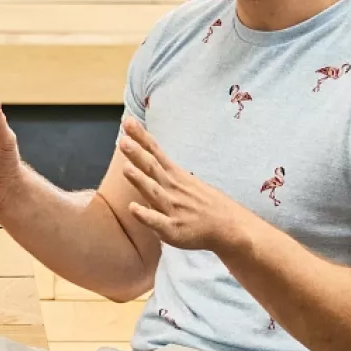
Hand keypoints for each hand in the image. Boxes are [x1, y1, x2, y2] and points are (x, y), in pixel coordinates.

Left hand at [116, 118, 257, 253]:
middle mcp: (171, 188)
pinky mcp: (173, 229)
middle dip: (138, 155)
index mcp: (173, 175)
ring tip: (126, 168)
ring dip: (141, 180)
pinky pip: (158, 222)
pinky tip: (133, 208)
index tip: (128, 121)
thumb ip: (160, 168)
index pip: (155, 152)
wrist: (227, 226)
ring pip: (154, 192)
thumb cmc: (200, 202)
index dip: (141, 137)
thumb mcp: (182, 179)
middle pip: (153, 169)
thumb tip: (141, 150)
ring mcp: (172, 208)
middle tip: (124, 141)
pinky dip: (146, 215)